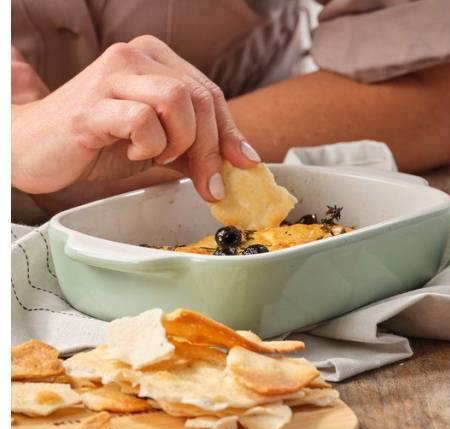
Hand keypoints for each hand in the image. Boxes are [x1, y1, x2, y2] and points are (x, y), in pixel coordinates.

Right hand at [11, 36, 260, 201]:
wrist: (37, 149)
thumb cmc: (98, 142)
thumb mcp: (159, 144)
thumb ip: (194, 148)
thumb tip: (237, 164)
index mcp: (155, 59)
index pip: (210, 93)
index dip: (230, 133)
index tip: (241, 165)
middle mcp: (136, 55)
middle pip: (200, 98)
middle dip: (211, 148)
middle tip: (208, 182)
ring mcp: (113, 75)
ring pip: (178, 100)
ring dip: (178, 142)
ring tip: (155, 154)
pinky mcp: (93, 103)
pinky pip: (143, 120)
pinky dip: (148, 145)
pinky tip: (131, 150)